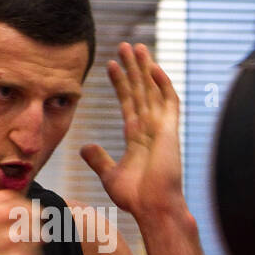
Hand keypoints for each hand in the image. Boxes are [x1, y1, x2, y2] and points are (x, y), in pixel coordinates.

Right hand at [0, 190, 42, 254]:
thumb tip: (39, 216)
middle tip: (7, 253)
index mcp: (0, 200)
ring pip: (38, 252)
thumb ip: (8, 211)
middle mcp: (9, 215)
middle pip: (40, 231)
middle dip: (29, 244)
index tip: (15, 235)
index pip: (34, 211)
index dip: (26, 227)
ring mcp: (14, 238)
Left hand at [80, 42, 183, 217]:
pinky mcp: (170, 130)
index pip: (128, 102)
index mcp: (137, 136)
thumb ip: (98, 159)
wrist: (152, 208)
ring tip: (136, 47)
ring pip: (152, 90)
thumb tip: (84, 147)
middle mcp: (150, 128)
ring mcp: (161, 128)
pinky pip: (169, 102)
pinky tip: (153, 67)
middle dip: (133, 68)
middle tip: (124, 45)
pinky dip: (163, 84)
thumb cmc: (136, 198)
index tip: (110, 65)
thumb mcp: (110, 174)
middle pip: (140, 90)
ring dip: (145, 68)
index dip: (119, 83)